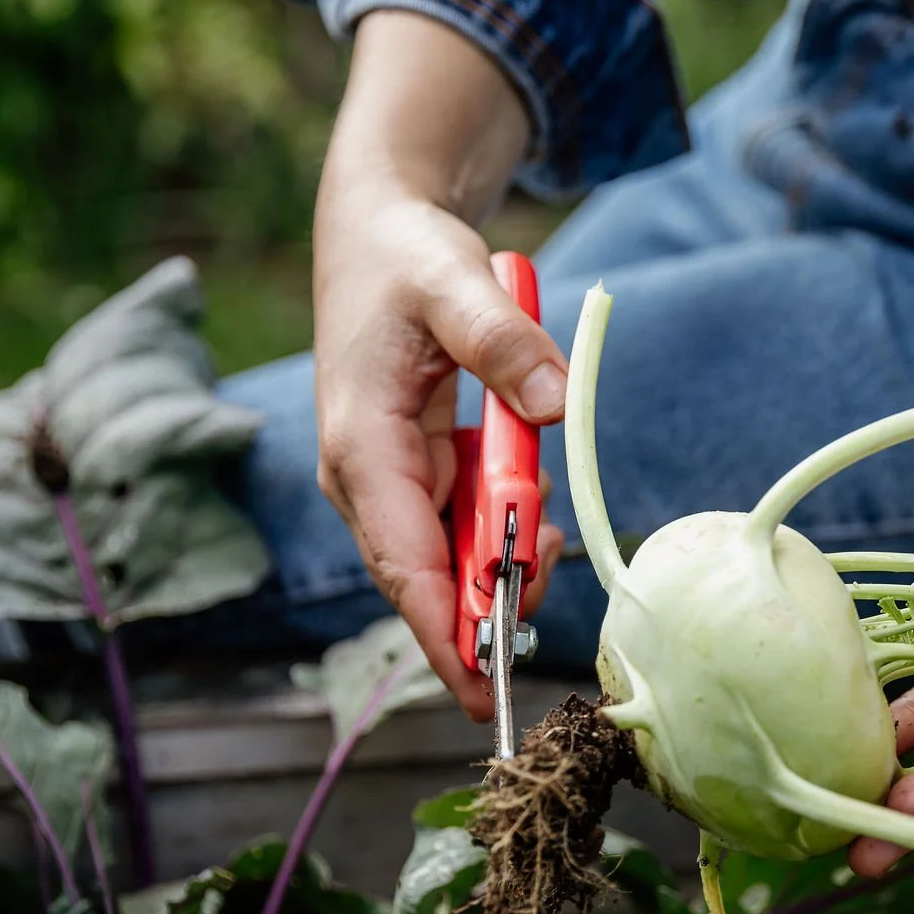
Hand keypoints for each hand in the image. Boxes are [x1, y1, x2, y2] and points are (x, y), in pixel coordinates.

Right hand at [311, 12, 565, 714]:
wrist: (381, 223)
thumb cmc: (404, 254)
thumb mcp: (454, 281)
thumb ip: (503, 339)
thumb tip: (550, 402)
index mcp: (360, 447)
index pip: (404, 564)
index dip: (447, 631)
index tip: (486, 690)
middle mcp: (366, 478)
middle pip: (431, 578)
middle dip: (493, 603)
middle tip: (553, 588)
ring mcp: (391, 479)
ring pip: (453, 558)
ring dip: (506, 560)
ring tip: (549, 532)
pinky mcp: (418, 470)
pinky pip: (466, 524)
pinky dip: (506, 527)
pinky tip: (535, 501)